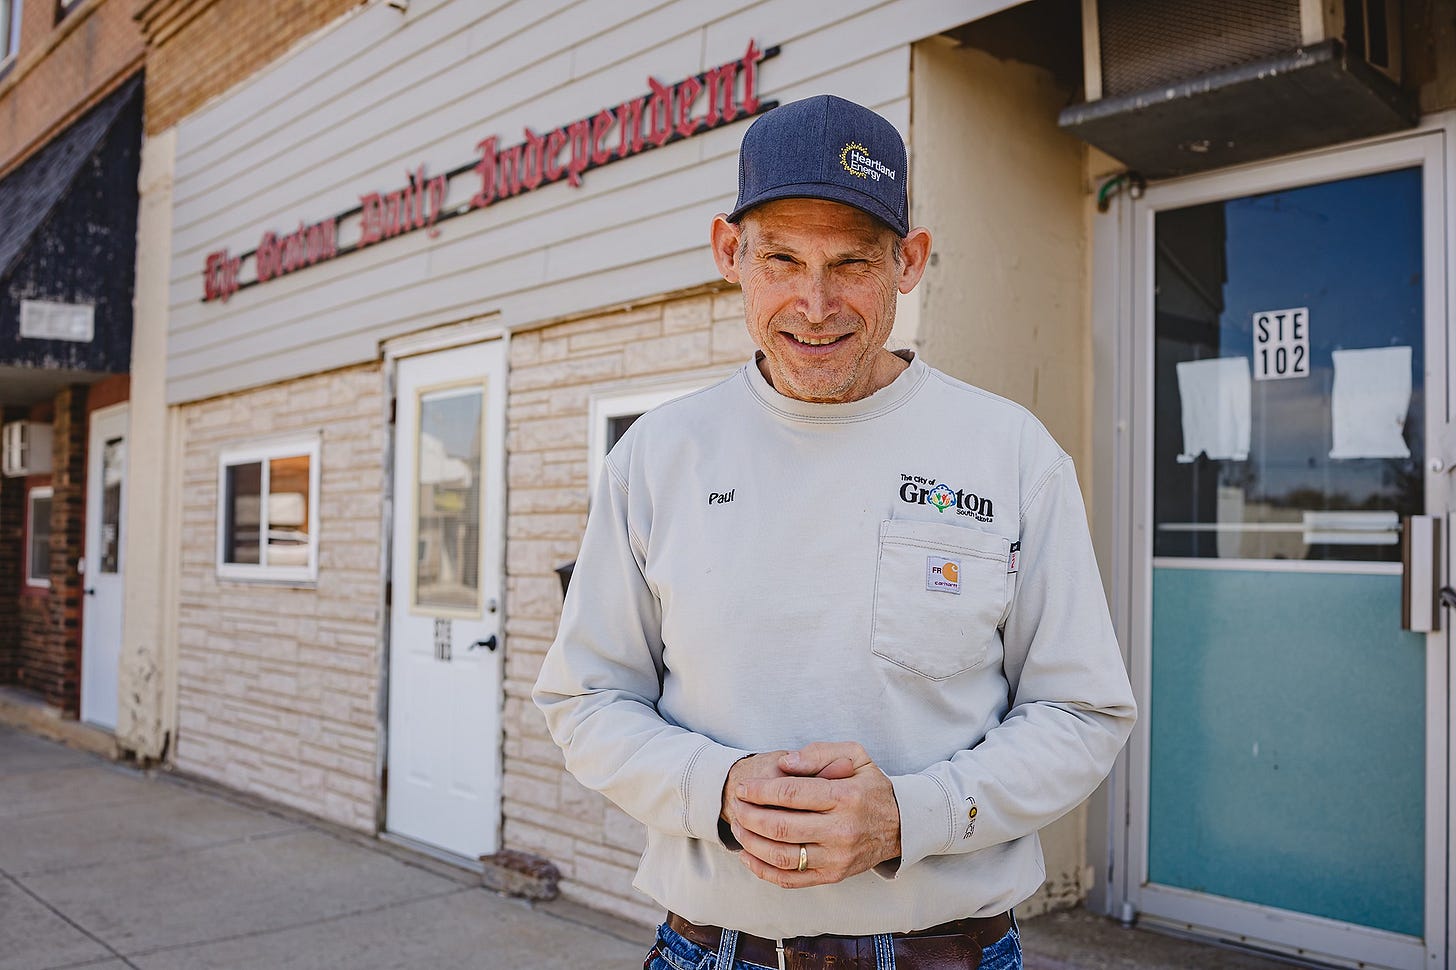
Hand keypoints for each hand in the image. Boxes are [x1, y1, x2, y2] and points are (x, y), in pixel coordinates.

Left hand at [729, 741, 900, 888]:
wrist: (901, 825)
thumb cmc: (871, 786)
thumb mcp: (855, 755)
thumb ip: (819, 754)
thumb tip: (784, 763)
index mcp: (844, 796)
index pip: (791, 794)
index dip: (760, 791)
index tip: (743, 788)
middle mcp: (841, 829)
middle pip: (781, 826)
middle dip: (749, 816)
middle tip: (736, 806)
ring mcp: (837, 857)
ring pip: (782, 856)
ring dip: (751, 843)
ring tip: (738, 828)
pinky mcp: (833, 876)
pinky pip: (790, 879)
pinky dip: (763, 870)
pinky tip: (748, 855)